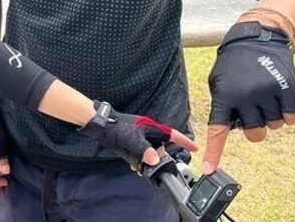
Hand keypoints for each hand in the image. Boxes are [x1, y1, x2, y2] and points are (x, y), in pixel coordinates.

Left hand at [78, 101, 197, 169]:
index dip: (184, 141)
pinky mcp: (133, 139)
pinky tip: (135, 167)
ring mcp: (140, 135)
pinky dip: (141, 159)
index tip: (195, 148)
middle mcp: (148, 130)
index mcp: (151, 127)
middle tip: (158, 168)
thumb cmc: (115, 128)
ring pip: (151, 150)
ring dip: (149, 160)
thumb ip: (144, 150)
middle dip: (160, 157)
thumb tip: (156, 161)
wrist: (99, 124)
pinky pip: (142, 151)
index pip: (172, 135)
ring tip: (142, 170)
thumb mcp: (131, 140)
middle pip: (162, 145)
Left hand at [203, 22, 294, 173]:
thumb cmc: (235, 65)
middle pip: (254, 134)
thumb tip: (227, 131)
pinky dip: (288, 112)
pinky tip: (280, 96)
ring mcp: (268, 93)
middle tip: (252, 106)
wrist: (258, 38)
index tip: (207, 170)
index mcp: (225, 95)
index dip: (213, 152)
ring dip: (271, 116)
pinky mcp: (289, 90)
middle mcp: (246, 96)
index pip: (218, 130)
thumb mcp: (219, 81)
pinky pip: (292, 118)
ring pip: (274, 126)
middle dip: (254, 125)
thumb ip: (222, 106)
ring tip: (264, 93)